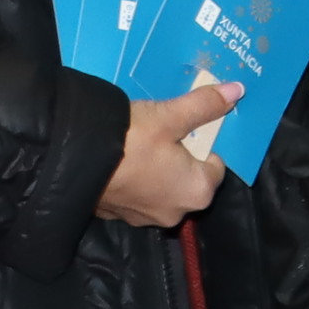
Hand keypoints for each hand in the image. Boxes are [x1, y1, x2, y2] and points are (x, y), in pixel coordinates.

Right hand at [98, 80, 239, 227]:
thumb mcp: (170, 116)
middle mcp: (176, 213)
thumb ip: (205, 105)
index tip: (186, 127)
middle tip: (163, 131)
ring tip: (140, 142)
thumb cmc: (131, 140)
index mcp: (198, 192)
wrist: (70, 161)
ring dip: (155, 168)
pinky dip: (133, 178)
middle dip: (179, 156)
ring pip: (161, 186)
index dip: (202, 142)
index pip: (215, 165)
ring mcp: (144, 218)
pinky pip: (135, 193)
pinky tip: (120, 159)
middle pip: (188, 177)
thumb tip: (238, 90)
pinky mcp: (117, 215)